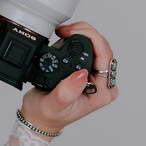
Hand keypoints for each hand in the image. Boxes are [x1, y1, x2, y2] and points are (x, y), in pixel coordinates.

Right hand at [19, 21, 116, 136]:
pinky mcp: (89, 70)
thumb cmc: (47, 114)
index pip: (105, 56)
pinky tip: (67, 36)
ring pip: (97, 45)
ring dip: (82, 33)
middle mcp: (103, 83)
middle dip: (85, 32)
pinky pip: (90, 48)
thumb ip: (68, 91)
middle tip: (65, 30)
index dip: (91, 38)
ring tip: (64, 31)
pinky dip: (79, 38)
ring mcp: (97, 76)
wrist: (39, 116)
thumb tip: (81, 74)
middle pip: (103, 47)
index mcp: (102, 92)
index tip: (73, 32)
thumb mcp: (55, 104)